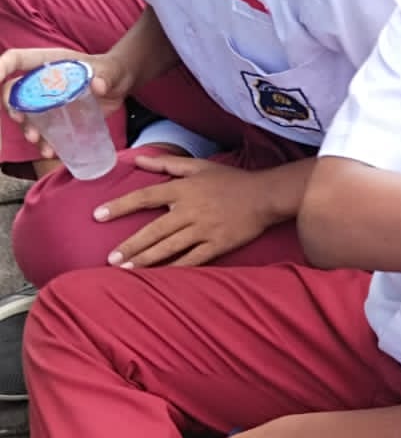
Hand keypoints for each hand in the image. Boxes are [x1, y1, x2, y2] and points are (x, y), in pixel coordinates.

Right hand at [1, 47, 134, 157]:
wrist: (120, 85)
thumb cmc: (110, 71)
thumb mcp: (110, 71)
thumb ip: (105, 76)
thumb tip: (98, 85)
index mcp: (48, 62)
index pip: (16, 60)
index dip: (1, 67)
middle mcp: (41, 81)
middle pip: (13, 90)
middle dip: (11, 105)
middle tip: (20, 119)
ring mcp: (47, 100)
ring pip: (26, 114)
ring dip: (26, 128)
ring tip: (37, 141)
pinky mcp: (57, 117)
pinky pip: (43, 130)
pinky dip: (44, 142)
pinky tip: (51, 152)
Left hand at [96, 155, 277, 267]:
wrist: (266, 195)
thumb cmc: (232, 180)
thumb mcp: (199, 165)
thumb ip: (166, 163)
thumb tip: (137, 159)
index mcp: (182, 189)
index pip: (145, 197)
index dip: (120, 206)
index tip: (98, 215)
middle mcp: (190, 210)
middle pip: (153, 230)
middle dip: (130, 246)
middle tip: (111, 259)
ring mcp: (204, 229)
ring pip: (169, 247)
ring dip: (146, 260)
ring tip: (127, 270)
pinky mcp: (218, 244)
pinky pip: (193, 259)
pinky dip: (176, 268)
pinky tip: (160, 277)